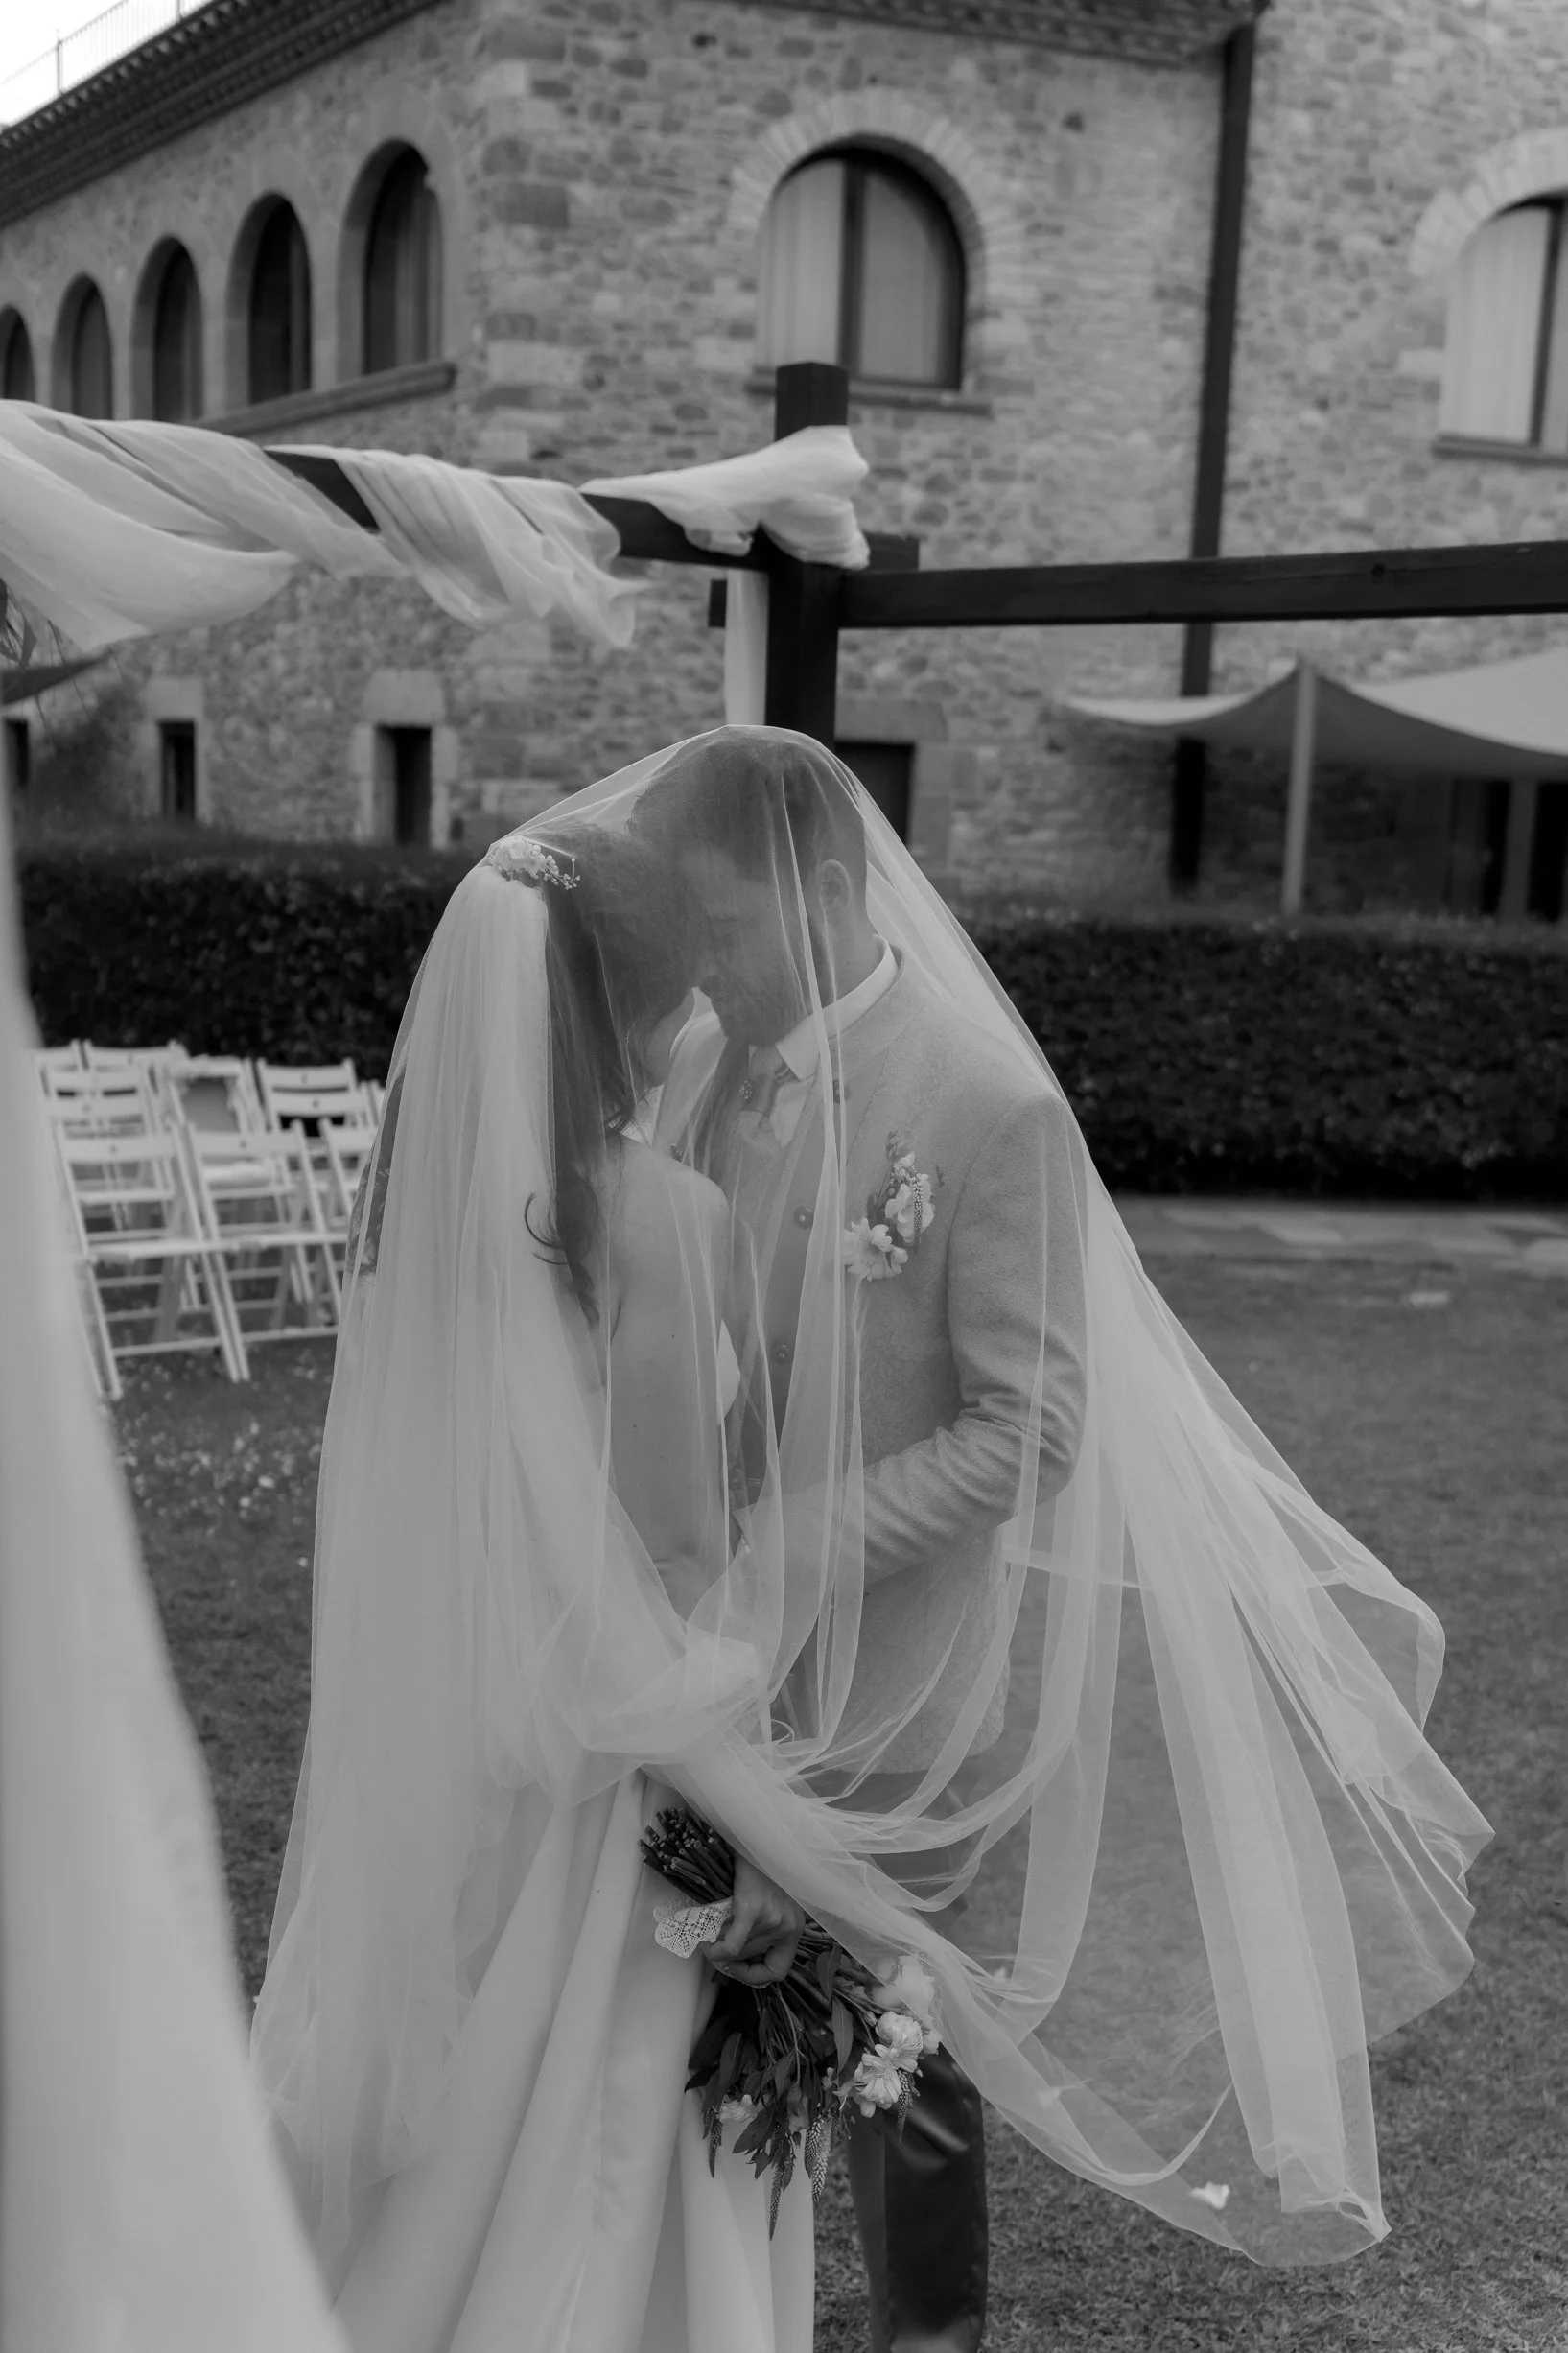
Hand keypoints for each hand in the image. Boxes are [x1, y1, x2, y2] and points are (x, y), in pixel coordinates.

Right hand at [701, 1854, 803, 1985]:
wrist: (756, 1841)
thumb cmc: (762, 1871)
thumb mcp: (773, 1905)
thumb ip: (764, 1931)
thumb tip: (735, 1960)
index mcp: (795, 1928)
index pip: (779, 1971)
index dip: (755, 1977)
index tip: (736, 1968)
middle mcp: (788, 1927)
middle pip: (752, 1958)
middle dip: (729, 1958)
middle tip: (714, 1948)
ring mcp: (772, 1920)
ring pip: (740, 1952)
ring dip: (720, 1949)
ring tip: (708, 1939)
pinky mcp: (753, 1910)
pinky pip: (732, 1945)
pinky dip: (717, 1951)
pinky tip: (707, 1946)